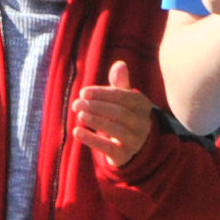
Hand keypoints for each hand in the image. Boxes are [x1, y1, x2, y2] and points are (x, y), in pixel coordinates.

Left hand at [68, 58, 159, 173]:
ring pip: (116, 130)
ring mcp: (136, 141)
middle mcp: (143, 123)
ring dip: (96, 121)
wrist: (129, 144)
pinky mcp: (125, 155)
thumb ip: (119, 82)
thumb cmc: (121, 114)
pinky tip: (76, 131)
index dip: (102, 94)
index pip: (123, 97)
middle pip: (119, 113)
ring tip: (79, 115)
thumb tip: (120, 64)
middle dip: (96, 107)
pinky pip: (108, 148)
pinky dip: (91, 139)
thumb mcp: (122, 97)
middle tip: (76, 103)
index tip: (83, 93)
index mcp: (142, 105)